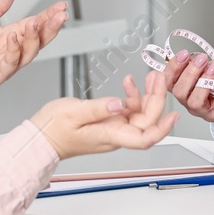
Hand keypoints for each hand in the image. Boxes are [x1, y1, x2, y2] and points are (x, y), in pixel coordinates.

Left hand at [0, 0, 66, 100]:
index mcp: (11, 36)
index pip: (35, 24)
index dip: (49, 15)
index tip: (61, 6)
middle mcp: (13, 49)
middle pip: (39, 39)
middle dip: (51, 27)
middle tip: (60, 15)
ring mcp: (8, 63)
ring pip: (29, 51)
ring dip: (35, 37)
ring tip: (36, 22)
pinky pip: (10, 62)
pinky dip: (14, 50)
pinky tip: (13, 37)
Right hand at [30, 70, 179, 158]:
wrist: (40, 137)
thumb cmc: (53, 129)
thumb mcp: (72, 113)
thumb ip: (97, 108)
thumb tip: (118, 104)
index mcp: (110, 135)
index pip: (143, 138)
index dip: (161, 128)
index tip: (173, 115)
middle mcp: (115, 134)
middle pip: (146, 121)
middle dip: (157, 99)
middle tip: (159, 78)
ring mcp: (113, 128)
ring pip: (140, 114)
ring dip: (147, 95)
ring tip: (151, 76)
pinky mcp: (108, 122)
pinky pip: (128, 110)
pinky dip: (132, 96)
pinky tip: (129, 83)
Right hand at [160, 50, 213, 127]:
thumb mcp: (213, 68)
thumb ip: (203, 64)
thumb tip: (196, 58)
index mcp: (186, 90)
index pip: (169, 82)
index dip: (173, 68)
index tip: (183, 54)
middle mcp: (191, 103)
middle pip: (179, 92)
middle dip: (190, 73)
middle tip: (202, 59)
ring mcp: (205, 112)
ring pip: (195, 101)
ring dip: (204, 81)